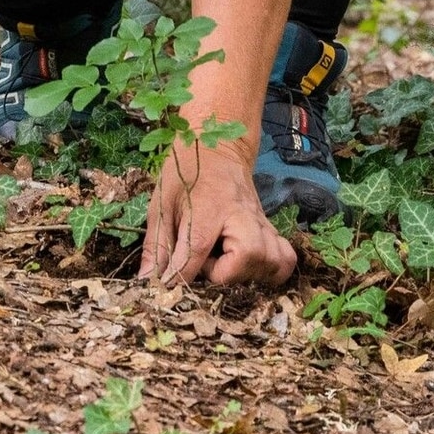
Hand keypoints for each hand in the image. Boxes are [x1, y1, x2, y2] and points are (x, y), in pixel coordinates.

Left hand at [139, 139, 296, 288]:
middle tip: (205, 264)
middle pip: (247, 256)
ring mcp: (261, 222)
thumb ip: (157, 244)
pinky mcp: (270, 228)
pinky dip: (271, 270)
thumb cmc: (185, 172)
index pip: (196, 249)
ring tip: (225, 265)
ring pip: (271, 261)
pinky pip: (285, 258)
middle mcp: (241, 214)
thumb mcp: (162, 202)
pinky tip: (249, 268)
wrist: (218, 144)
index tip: (169, 289)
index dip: (181, 276)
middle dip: (224, 274)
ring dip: (247, 274)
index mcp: (208, 205)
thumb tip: (148, 280)